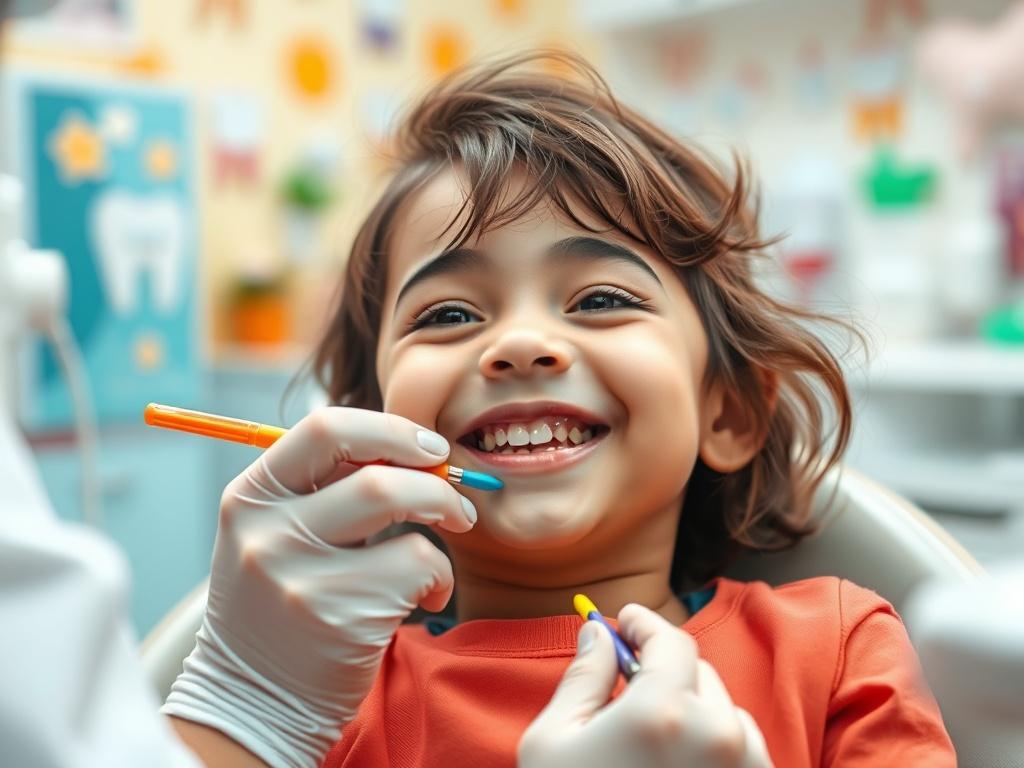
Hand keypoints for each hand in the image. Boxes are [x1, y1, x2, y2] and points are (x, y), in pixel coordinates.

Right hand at [162, 407, 475, 767]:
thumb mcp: (278, 534)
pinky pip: (420, 565)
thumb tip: (416, 446)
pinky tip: (427, 597)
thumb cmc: (283, 604)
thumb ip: (330, 487)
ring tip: (452, 530)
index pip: (324, 429)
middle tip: (456, 492)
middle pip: (371, 469)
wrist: (252, 703)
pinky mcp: (339, 618)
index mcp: (249, 497)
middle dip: (432, 473)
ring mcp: (299, 576)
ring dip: (444, 509)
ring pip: (398, 503)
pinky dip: (441, 576)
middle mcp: (265, 531)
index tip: (429, 448)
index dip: (389, 429)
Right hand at [518, 604, 772, 767]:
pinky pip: (745, 752)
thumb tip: (597, 632)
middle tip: (627, 682)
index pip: (669, 640)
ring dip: (694, 709)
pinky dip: (716, 746)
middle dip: (663, 669)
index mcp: (662, 710)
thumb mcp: (552, 742)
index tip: (626, 619)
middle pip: (697, 671)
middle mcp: (715, 733)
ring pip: (725, 712)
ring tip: (652, 741)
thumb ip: (582, 677)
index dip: (645, 623)